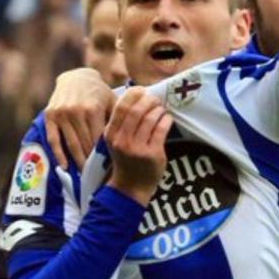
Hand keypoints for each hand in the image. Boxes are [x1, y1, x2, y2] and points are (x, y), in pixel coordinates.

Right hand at [45, 68, 115, 169]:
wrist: (76, 77)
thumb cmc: (99, 92)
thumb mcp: (111, 101)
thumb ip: (120, 118)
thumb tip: (133, 139)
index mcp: (92, 109)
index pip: (98, 139)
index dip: (102, 154)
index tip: (108, 168)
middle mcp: (76, 111)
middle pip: (84, 143)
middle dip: (90, 161)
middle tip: (96, 175)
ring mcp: (61, 114)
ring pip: (70, 144)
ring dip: (77, 161)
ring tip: (83, 174)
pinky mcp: (50, 116)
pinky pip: (54, 139)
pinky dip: (58, 155)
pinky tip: (65, 167)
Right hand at [105, 87, 172, 205]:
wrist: (130, 188)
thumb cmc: (125, 160)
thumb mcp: (116, 141)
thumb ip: (122, 122)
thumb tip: (136, 96)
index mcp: (110, 134)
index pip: (121, 106)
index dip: (134, 94)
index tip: (142, 91)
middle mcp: (122, 140)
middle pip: (137, 110)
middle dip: (149, 100)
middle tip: (155, 100)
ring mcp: (137, 148)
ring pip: (150, 118)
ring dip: (159, 110)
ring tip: (161, 110)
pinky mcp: (152, 154)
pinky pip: (161, 129)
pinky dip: (166, 120)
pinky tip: (167, 119)